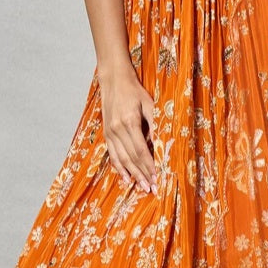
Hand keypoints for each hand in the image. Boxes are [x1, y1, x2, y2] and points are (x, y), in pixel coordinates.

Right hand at [97, 65, 156, 192]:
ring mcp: (109, 132)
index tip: (157, 177)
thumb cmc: (134, 90)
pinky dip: (119, 167)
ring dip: (132, 174)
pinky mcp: (106, 132)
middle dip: (142, 174)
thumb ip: (154, 123)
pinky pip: (112, 154)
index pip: (141, 150)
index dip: (149, 165)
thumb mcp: (149, 103)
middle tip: (151, 188)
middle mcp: (117, 129)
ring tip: (141, 186)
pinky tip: (126, 177)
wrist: (113, 79)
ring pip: (121, 159)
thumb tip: (161, 144)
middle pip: (131, 158)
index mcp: (129, 122)